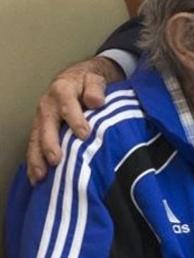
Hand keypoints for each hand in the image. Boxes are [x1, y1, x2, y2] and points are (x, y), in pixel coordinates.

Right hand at [26, 56, 122, 182]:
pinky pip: (33, 147)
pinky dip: (34, 163)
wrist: (75, 79)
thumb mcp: (94, 79)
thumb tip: (96, 101)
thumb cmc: (87, 82)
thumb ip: (95, 88)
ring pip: (36, 140)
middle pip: (46, 126)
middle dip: (50, 144)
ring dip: (37, 158)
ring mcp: (40, 119)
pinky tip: (36, 178)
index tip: (84, 135)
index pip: (67, 106)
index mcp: (62, 91)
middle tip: (56, 161)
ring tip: (41, 176)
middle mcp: (47, 105)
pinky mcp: (38, 130)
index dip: (76, 120)